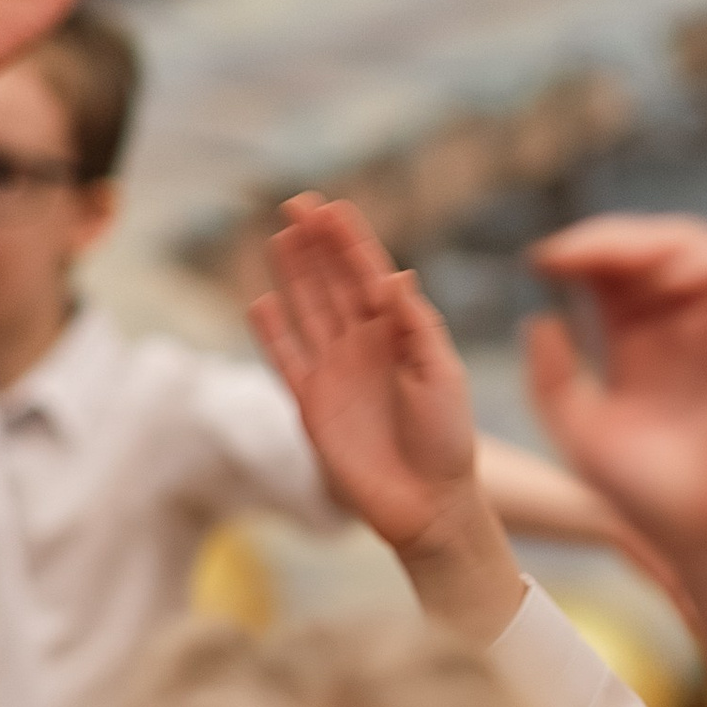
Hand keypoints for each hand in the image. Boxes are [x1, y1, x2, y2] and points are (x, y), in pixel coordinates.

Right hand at [253, 193, 479, 549]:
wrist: (428, 503)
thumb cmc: (447, 439)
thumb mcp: (441, 375)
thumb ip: (415, 326)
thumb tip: (395, 274)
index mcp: (400, 333)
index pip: (369, 274)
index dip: (349, 240)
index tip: (331, 205)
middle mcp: (365, 345)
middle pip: (335, 282)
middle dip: (317, 243)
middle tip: (296, 203)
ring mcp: (336, 372)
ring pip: (309, 309)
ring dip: (295, 274)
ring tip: (281, 236)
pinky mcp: (311, 403)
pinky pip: (285, 358)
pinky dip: (271, 332)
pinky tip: (259, 301)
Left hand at [523, 214, 706, 567]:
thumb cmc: (656, 498)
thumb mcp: (582, 432)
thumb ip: (554, 378)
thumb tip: (540, 317)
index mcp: (643, 343)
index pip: (615, 271)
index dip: (582, 251)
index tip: (540, 261)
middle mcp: (687, 327)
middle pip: (654, 246)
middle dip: (611, 238)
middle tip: (568, 253)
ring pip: (702, 245)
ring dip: (656, 240)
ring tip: (612, 259)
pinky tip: (667, 282)